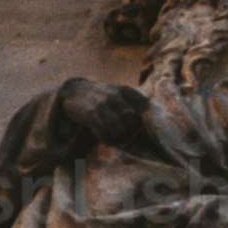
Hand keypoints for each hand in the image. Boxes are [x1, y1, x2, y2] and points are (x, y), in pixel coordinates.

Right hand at [42, 76, 161, 156]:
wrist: (75, 91)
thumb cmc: (101, 96)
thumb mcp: (118, 92)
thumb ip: (133, 101)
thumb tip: (152, 115)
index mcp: (125, 90)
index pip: (144, 105)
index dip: (147, 119)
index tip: (146, 128)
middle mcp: (116, 96)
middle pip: (132, 121)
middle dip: (129, 130)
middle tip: (121, 133)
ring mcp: (104, 104)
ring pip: (119, 128)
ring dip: (115, 135)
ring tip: (109, 134)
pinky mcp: (92, 114)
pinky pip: (104, 132)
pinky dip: (104, 137)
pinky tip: (99, 134)